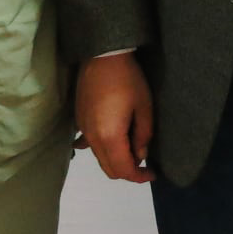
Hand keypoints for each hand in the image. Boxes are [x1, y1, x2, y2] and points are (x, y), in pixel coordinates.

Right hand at [76, 52, 155, 182]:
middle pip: (109, 169)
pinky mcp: (79, 121)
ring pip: (99, 158)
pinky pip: (90, 145)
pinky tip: (113, 139)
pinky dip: (103, 149)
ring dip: (116, 160)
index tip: (152, 173)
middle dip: (128, 172)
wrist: (102, 57)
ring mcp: (83, 130)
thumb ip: (143, 136)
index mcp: (110, 137)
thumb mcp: (144, 107)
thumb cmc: (128, 80)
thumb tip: (140, 156)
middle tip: (144, 164)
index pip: (123, 170)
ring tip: (132, 149)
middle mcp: (92, 139)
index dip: (139, 177)